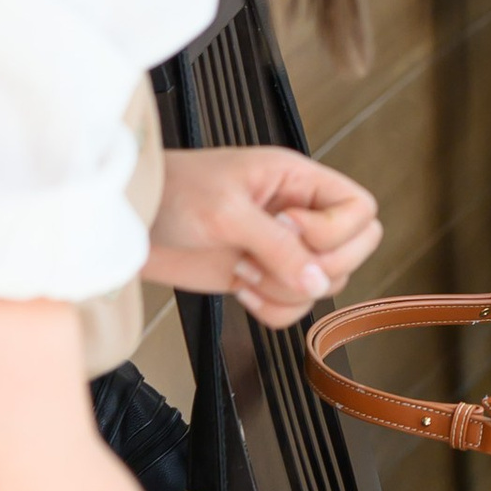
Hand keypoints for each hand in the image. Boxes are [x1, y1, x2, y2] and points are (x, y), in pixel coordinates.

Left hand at [144, 146, 383, 324]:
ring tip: (245, 270)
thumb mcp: (227, 212)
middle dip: (321, 266)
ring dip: (286, 290)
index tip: (289, 228)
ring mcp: (281, 249)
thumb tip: (320, 281)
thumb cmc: (172, 193)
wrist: (130, 225)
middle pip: (355, 250)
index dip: (336, 229)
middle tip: (273, 258)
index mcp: (298, 181)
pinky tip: (241, 290)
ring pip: (324, 285)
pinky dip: (272, 309)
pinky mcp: (261, 278)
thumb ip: (278, 247)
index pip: (360, 209)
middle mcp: (299, 214)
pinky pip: (293, 309)